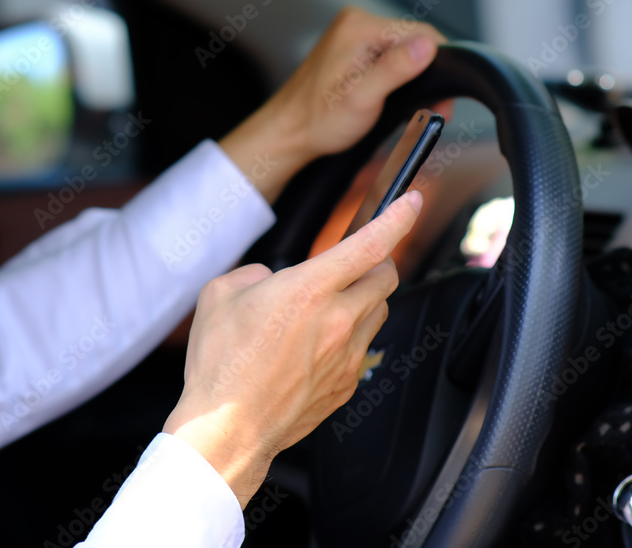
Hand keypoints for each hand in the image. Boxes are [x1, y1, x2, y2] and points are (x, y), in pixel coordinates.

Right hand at [163, 191, 423, 507]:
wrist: (227, 429)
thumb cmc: (221, 364)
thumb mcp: (220, 295)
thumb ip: (253, 273)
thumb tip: (270, 279)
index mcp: (309, 289)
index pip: (370, 244)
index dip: (398, 217)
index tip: (411, 202)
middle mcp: (338, 320)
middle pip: (387, 278)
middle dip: (379, 261)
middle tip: (359, 260)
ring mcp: (347, 355)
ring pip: (379, 312)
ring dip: (365, 299)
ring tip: (331, 306)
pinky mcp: (347, 384)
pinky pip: (362, 349)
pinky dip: (350, 338)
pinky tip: (317, 346)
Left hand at [219, 7, 444, 202]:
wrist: (288, 132)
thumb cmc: (317, 120)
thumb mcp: (362, 98)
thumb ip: (395, 69)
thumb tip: (428, 46)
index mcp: (359, 26)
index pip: (421, 32)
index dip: (440, 64)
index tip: (442, 97)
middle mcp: (356, 23)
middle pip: (413, 41)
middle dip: (426, 76)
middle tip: (430, 111)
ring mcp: (353, 35)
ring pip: (403, 52)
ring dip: (413, 80)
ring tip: (410, 110)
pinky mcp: (352, 50)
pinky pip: (388, 58)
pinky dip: (397, 80)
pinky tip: (393, 101)